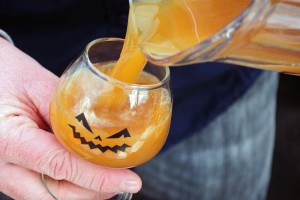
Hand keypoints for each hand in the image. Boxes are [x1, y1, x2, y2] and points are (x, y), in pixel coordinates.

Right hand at [0, 38, 141, 199]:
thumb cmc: (5, 73)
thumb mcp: (38, 84)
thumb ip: (69, 112)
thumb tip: (104, 135)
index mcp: (7, 139)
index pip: (61, 167)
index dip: (99, 178)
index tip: (129, 182)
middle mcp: (3, 166)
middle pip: (56, 196)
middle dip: (96, 192)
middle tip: (124, 180)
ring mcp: (6, 173)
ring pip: (50, 198)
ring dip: (85, 192)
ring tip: (111, 177)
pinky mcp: (14, 173)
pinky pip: (44, 190)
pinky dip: (71, 186)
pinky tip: (88, 173)